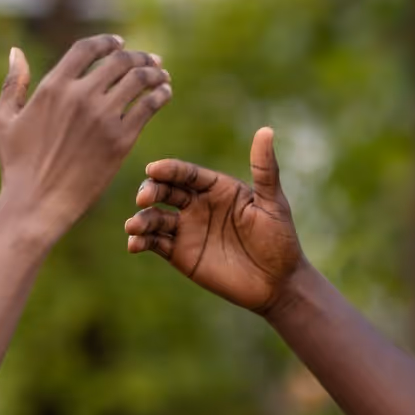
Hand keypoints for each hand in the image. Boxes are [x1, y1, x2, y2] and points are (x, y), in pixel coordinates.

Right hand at [0, 34, 171, 235]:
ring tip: (162, 74)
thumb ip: (12, 83)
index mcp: (52, 86)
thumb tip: (17, 51)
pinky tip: (165, 93)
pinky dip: (161, 94)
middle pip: (120, 61)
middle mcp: (80, 96)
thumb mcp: (3, 120)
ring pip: (139, 79)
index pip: (87, 49)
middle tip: (151, 59)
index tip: (120, 43)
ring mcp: (102, 117)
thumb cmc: (16, 165)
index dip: (107, 42)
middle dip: (139, 56)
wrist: (36, 203)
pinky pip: (149, 106)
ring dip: (154, 72)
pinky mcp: (121, 140)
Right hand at [124, 127, 305, 313]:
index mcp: (217, 188)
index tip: (154, 168)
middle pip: (165, 191)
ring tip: (134, 226)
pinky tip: (135, 244)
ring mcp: (187, 229)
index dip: (169, 169)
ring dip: (141, 219)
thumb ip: (265, 169)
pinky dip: (141, 241)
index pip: (187, 173)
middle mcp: (197, 204)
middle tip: (144, 197)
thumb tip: (266, 130)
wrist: (277, 283)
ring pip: (155, 217)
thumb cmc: (280, 240)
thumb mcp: (273, 203)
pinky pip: (155, 243)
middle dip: (151, 190)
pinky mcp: (180, 254)